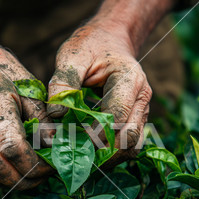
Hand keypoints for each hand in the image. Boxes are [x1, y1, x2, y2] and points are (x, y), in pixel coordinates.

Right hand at [0, 38, 53, 188]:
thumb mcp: (25, 83)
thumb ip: (41, 115)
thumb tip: (54, 144)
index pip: (12, 148)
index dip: (35, 164)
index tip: (52, 165)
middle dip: (24, 179)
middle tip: (44, 175)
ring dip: (7, 182)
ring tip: (28, 175)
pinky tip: (10, 169)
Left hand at [47, 23, 151, 166]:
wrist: (110, 40)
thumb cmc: (91, 46)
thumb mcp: (73, 55)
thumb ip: (64, 81)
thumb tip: (57, 114)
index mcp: (129, 80)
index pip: (117, 117)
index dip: (95, 134)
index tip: (70, 141)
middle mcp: (141, 99)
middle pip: (129, 139)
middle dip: (102, 152)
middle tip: (73, 155)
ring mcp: (141, 112)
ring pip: (132, 148)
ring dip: (107, 158)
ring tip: (80, 157)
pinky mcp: (135, 121)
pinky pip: (127, 146)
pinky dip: (110, 154)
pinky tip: (88, 152)